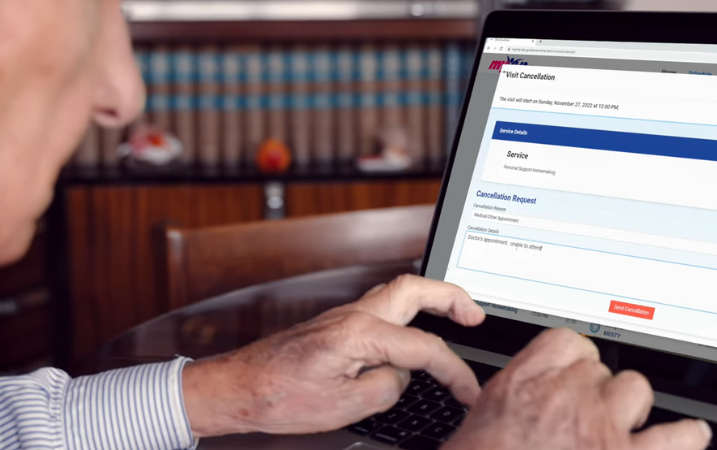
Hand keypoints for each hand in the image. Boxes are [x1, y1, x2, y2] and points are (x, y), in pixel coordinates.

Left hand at [181, 274, 485, 437]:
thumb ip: (387, 387)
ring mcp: (345, 315)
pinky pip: (384, 306)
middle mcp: (354, 315)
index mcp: (360, 333)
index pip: (424, 348)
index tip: (469, 391)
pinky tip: (415, 329)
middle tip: (478, 316)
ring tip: (457, 316)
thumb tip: (402, 376)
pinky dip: (410, 310)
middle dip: (453, 297)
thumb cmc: (278, 397)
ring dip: (432, 298)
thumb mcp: (344, 406)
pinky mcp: (338, 324)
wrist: (238, 388)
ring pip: (399, 291)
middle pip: (416, 288)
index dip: (455, 372)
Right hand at [444, 328, 710, 449]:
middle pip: (598, 368)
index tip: (575, 369)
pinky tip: (691, 435)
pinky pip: (675, 437)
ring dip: (631, 406)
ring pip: (635, 389)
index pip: (565, 343)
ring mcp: (600, 426)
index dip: (574, 358)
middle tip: (589, 412)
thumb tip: (515, 413)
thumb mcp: (476, 427)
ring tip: (631, 420)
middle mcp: (565, 395)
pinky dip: (687, 436)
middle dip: (597, 390)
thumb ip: (506, 409)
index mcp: (523, 383)